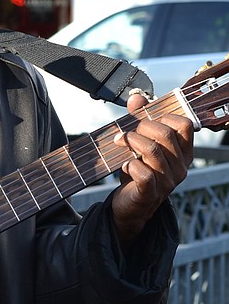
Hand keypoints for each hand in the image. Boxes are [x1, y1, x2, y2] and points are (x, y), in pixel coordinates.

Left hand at [111, 92, 193, 246]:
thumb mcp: (141, 145)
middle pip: (166, 134)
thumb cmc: (138, 173)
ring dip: (131, 142)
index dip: (164, 116)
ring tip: (119, 142)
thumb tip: (136, 98)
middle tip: (127, 132)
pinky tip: (124, 165)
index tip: (144, 120)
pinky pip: (144, 173)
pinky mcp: (151, 192)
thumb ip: (140, 120)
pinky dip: (130, 164)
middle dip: (142, 127)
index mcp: (183, 152)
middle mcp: (180, 166)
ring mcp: (168, 181)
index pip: (185, 124)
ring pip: (152, 151)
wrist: (130, 205)